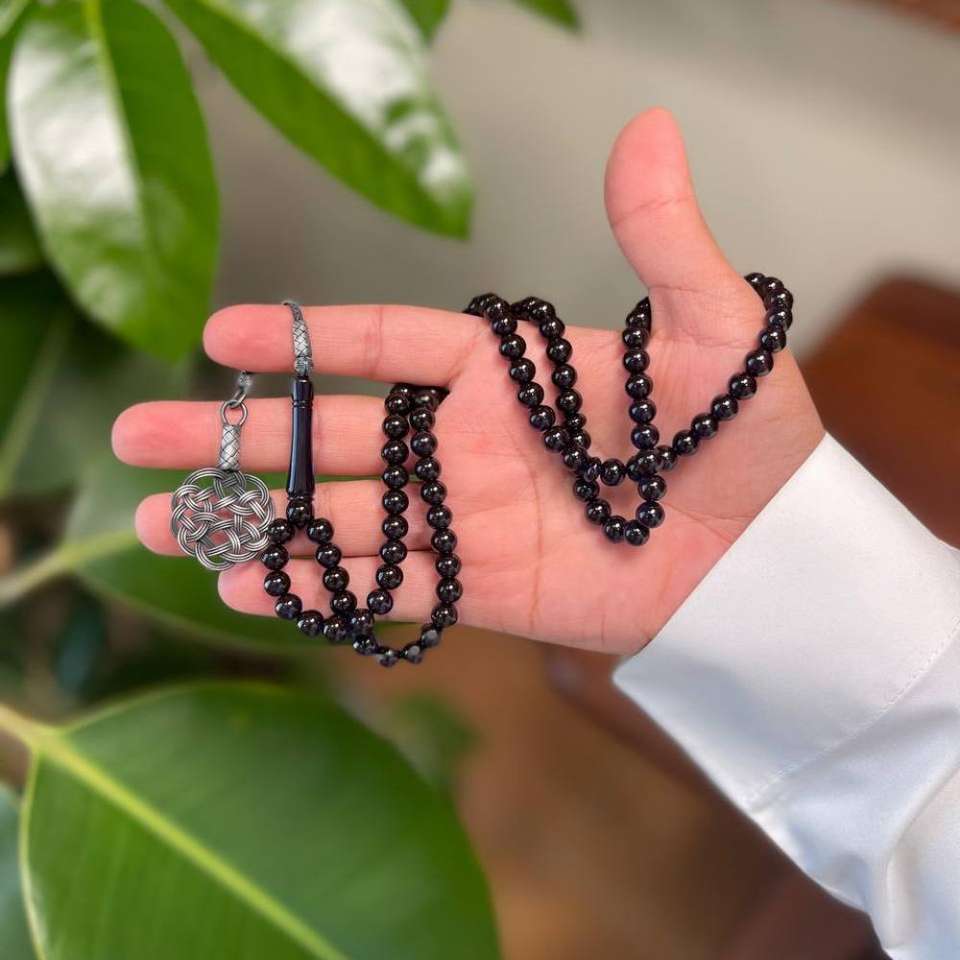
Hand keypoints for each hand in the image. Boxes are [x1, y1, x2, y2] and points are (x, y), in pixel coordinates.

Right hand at [113, 109, 822, 654]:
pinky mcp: (483, 587)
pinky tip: (247, 586)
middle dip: (238, 437)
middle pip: (333, 434)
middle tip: (138, 440)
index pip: (384, 345)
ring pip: (342, 516)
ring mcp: (468, 518)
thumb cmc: (746, 433)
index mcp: (503, 373)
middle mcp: (468, 442)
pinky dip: (318, 587)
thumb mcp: (710, 329)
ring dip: (254, 519)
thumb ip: (662, 244)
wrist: (765, 554)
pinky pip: (386, 585)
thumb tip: (647, 128)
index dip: (303, 340)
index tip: (217, 335)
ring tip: (165, 523)